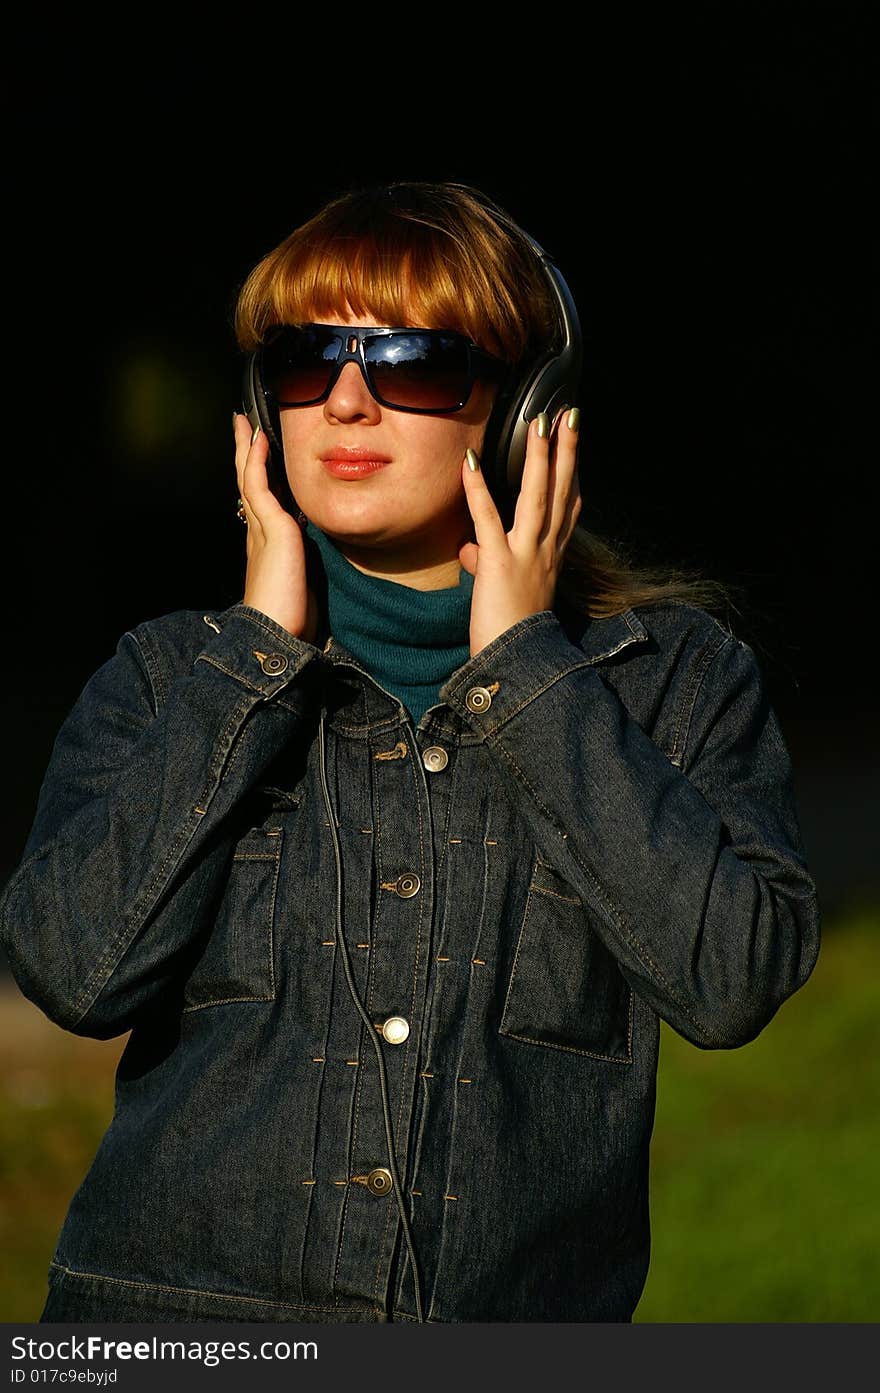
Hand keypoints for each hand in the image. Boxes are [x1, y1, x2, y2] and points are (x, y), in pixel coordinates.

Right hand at [233, 415, 318, 642]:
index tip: (259, 453)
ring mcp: (261, 529)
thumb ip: (308, 560)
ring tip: (244, 422)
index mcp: (267, 544)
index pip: (261, 501)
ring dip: (246, 449)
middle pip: (248, 483)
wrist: (276, 634)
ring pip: (249, 479)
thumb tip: (320, 550)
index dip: (259, 476)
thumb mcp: (305, 580)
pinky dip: (257, 461)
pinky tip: (259, 440)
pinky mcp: (271, 529)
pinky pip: (258, 486)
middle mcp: (258, 533)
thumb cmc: (292, 616)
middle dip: (245, 454)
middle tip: (241, 425)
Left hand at [458, 408, 581, 657]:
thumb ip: (488, 563)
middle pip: (562, 492)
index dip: (571, 474)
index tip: (573, 445)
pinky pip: (488, 519)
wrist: (517, 665)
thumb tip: (470, 550)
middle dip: (566, 451)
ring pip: (538, 497)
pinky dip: (478, 489)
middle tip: (569, 414)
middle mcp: (546, 551)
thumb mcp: (503, 592)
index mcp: (551, 559)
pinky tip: (469, 461)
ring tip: (539, 423)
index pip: (568, 509)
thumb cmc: (511, 635)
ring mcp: (526, 555)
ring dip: (539, 457)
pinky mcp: (499, 564)